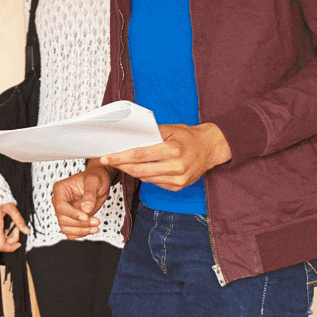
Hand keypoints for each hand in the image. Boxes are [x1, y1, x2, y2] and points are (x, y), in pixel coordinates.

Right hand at [0, 201, 26, 252]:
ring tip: (11, 222)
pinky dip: (2, 230)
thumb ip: (19, 220)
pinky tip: (5, 221)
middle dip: (12, 237)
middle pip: (1, 242)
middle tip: (16, 226)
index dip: (11, 248)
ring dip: (7, 233)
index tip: (19, 243)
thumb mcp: (11, 207)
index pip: (1, 246)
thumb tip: (26, 231)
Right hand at [52, 165, 114, 238]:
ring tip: (96, 227)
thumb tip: (86, 209)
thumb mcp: (95, 181)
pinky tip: (92, 229)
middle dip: (80, 224)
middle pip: (63, 219)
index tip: (86, 217)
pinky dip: (80, 233)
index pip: (61, 206)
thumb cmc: (95, 177)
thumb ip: (90, 194)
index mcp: (60, 189)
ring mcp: (64, 211)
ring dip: (81, 231)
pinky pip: (70, 232)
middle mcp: (59, 201)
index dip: (73, 214)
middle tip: (96, 222)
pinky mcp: (70, 219)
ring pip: (65, 228)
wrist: (100, 182)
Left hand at [100, 123, 232, 192]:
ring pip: (145, 178)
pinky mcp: (178, 187)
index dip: (120, 157)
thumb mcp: (171, 128)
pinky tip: (141, 169)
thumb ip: (151, 134)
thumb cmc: (189, 137)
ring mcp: (177, 180)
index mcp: (173, 150)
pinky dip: (145, 176)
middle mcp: (176, 167)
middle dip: (121, 166)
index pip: (139, 155)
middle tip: (108, 161)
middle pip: (139, 170)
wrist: (210, 148)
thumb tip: (129, 138)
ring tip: (122, 163)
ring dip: (132, 171)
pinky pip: (155, 183)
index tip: (106, 157)